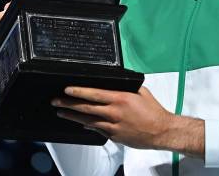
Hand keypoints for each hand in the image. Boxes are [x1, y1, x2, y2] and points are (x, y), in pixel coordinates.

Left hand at [52, 86, 204, 157]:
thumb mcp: (141, 92)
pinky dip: (88, 125)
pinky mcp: (114, 136)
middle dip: (69, 104)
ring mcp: (113, 126)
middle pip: (86, 108)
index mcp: (121, 98)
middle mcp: (115, 112)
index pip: (94, 94)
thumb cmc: (154, 111)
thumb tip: (115, 82)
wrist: (162, 132)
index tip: (67, 90)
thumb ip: (126, 87)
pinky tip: (80, 122)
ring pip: (88, 120)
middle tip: (56, 101)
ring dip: (73, 116)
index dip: (79, 92)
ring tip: (61, 112)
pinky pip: (98, 129)